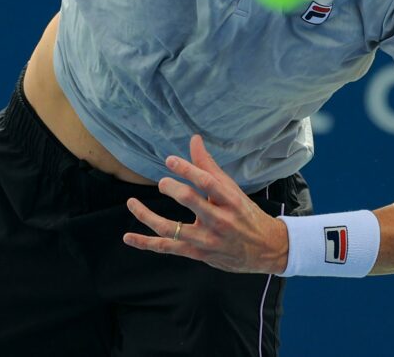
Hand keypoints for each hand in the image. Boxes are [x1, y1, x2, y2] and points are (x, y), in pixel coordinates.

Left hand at [123, 135, 289, 274]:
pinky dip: (146, 243)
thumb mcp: (232, 189)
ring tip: (131, 203)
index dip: (188, 169)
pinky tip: (128, 237)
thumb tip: (193, 139)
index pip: (207, 182)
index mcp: (230, 201)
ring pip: (171, 228)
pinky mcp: (197, 253)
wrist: (265, 250)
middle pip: (191, 201)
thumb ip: (209, 166)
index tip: (170, 160)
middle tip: (162, 182)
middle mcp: (219, 220)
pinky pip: (167, 248)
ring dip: (147, 216)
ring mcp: (206, 240)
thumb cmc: (245, 214)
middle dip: (172, 188)